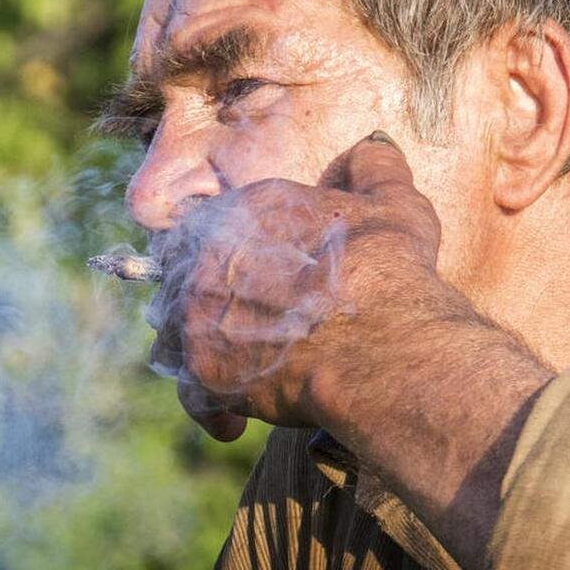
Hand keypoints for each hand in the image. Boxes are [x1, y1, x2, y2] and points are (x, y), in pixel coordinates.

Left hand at [147, 130, 442, 440]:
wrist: (385, 344)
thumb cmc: (391, 272)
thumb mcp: (394, 205)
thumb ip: (374, 169)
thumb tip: (371, 147)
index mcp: (246, 210)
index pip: (209, 224)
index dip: (225, 252)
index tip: (249, 274)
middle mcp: (207, 257)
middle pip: (182, 276)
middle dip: (205, 299)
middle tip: (241, 324)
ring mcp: (199, 316)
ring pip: (174, 333)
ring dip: (199, 351)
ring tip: (234, 367)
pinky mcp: (204, 373)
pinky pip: (190, 394)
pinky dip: (211, 409)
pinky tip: (236, 421)